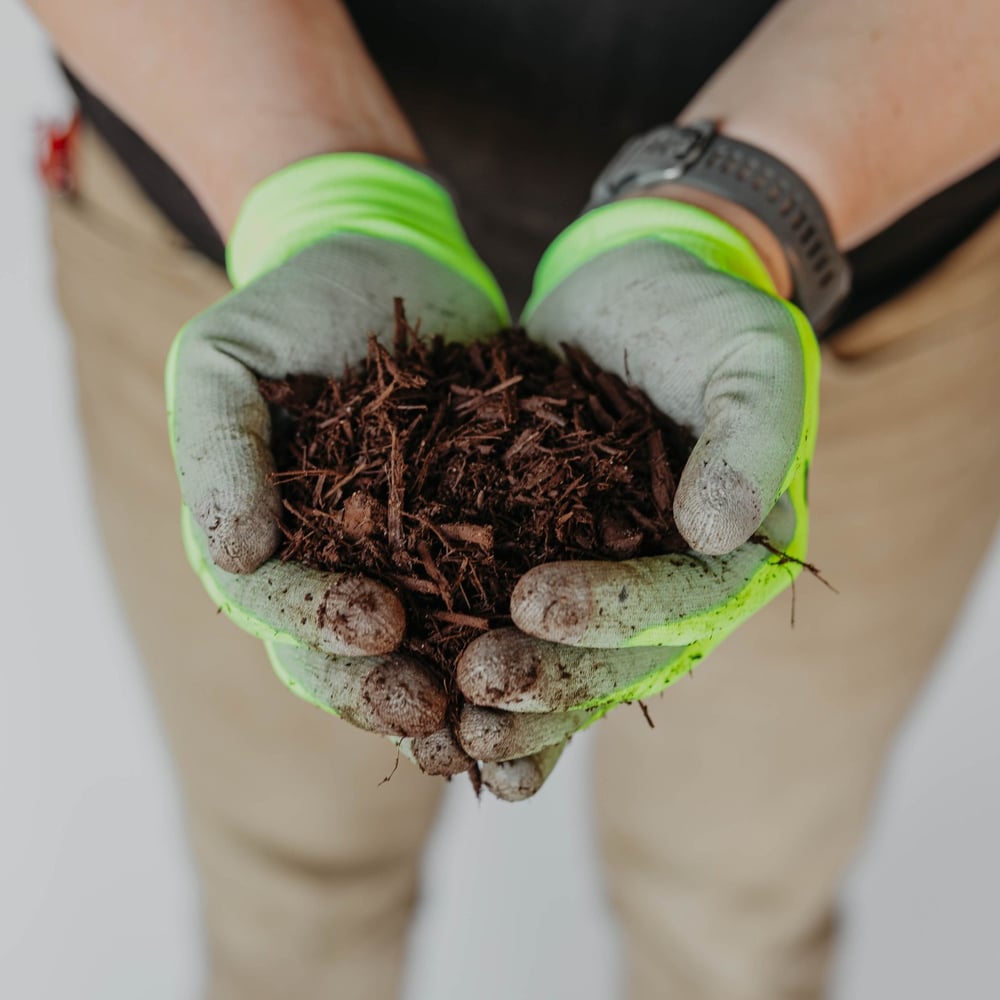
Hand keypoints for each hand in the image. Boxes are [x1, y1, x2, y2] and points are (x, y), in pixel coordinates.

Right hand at [168, 153, 508, 746]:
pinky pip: (489, 609)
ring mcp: (406, 563)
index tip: (374, 624)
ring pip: (419, 655)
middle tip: (430, 706)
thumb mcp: (228, 361)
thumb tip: (232, 555)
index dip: (317, 627)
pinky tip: (549, 680)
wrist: (391, 268)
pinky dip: (513, 651)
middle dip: (383, 689)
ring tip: (489, 720)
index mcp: (267, 542)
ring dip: (450, 698)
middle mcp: (334, 568)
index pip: (276, 607)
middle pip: (344, 658)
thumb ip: (218, 450)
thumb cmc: (295, 309)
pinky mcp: (477, 543)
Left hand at [455, 198, 819, 789]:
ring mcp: (605, 582)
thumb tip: (720, 535)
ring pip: (563, 666)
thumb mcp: (750, 355)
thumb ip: (752, 437)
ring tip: (442, 724)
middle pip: (618, 661)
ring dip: (508, 708)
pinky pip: (512, 630)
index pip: (684, 604)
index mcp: (734, 553)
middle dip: (549, 682)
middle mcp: (670, 587)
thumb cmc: (702, 314)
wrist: (629, 291)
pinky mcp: (544, 564)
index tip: (534, 604)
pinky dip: (472, 668)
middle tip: (474, 686)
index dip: (613, 615)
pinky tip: (423, 702)